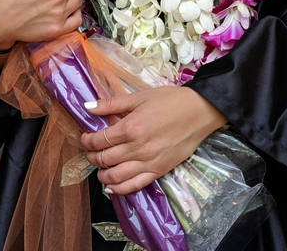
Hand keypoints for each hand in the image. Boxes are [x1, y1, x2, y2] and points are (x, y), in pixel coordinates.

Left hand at [79, 86, 226, 194]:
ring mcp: (148, 162)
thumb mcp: (140, 97)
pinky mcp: (159, 171)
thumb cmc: (171, 101)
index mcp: (131, 128)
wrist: (200, 111)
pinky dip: (119, 189)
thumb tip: (87, 107)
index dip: (88, 140)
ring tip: (100, 168)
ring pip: (115, 176)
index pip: (99, 140)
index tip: (86, 137)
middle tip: (91, 151)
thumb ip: (112, 104)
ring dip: (102, 174)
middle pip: (104, 159)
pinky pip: (134, 186)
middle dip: (92, 156)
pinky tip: (111, 186)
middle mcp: (137, 148)